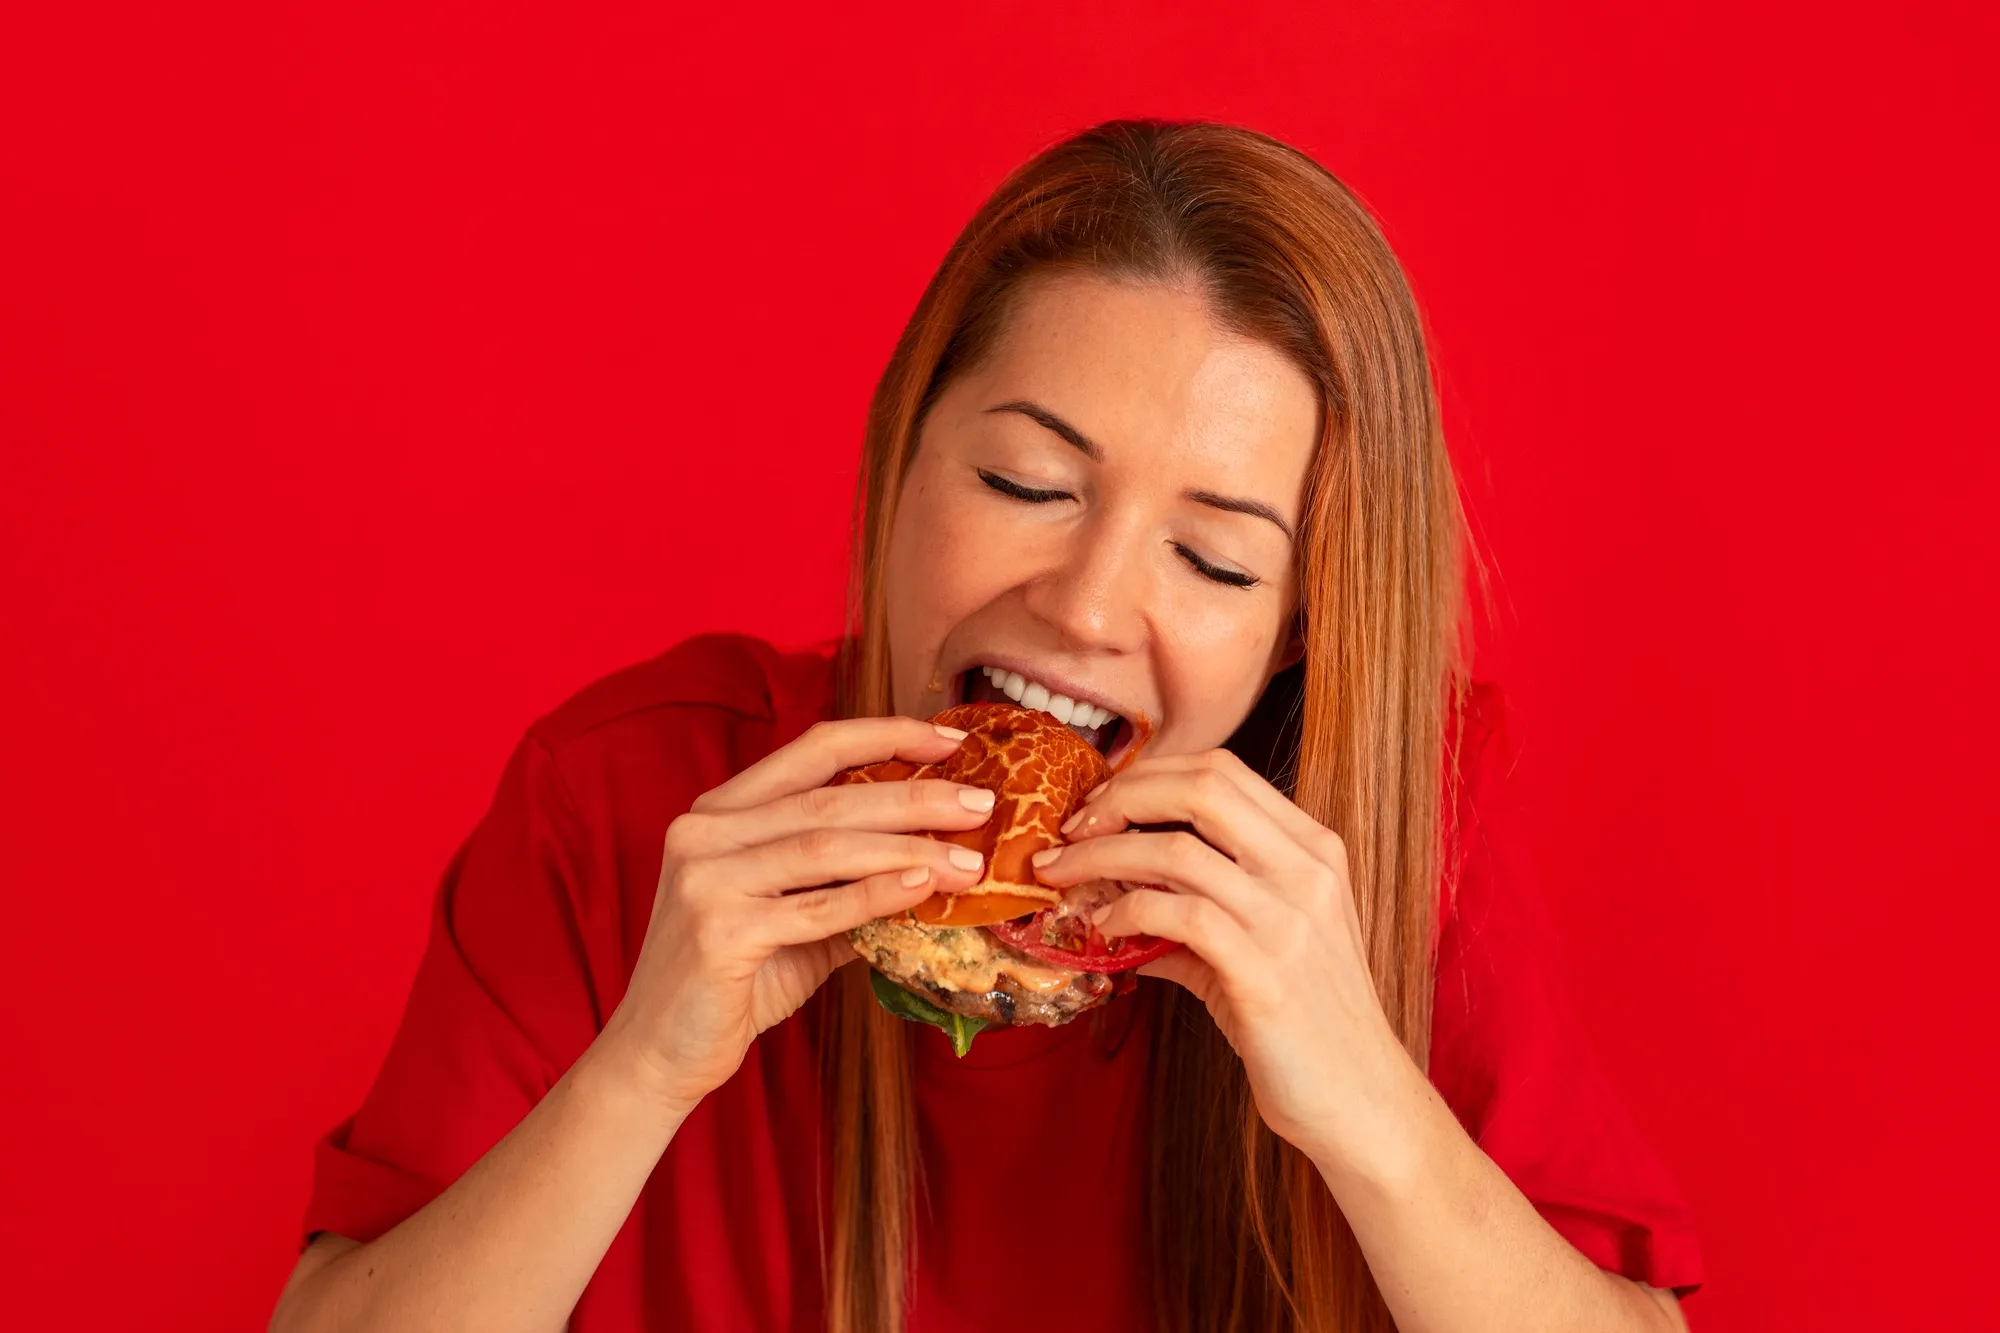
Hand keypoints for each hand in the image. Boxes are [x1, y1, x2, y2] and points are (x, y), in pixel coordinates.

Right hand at [599, 717, 993, 1116]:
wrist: (661, 1053)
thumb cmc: (734, 980)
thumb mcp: (795, 916)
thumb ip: (848, 881)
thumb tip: (940, 858)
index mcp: (721, 812)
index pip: (812, 750)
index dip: (884, 736)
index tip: (950, 741)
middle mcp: (706, 832)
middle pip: (829, 798)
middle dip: (915, 796)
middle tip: (980, 804)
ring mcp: (707, 879)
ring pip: (826, 847)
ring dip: (908, 848)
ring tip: (970, 860)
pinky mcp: (719, 932)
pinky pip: (818, 908)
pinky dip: (876, 895)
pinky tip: (922, 888)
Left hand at [1030, 749, 1428, 1169]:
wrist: (1360, 1098)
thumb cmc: (1308, 1018)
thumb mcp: (1264, 942)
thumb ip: (1198, 906)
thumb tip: (1114, 896)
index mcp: (1313, 849)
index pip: (1221, 770)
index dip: (1148, 775)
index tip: (1100, 804)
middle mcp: (1307, 871)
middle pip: (1200, 787)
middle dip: (1121, 797)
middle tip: (1072, 828)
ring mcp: (1289, 920)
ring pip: (1175, 851)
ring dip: (1100, 857)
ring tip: (1062, 876)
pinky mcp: (1265, 974)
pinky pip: (1176, 917)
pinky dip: (1125, 912)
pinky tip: (1103, 929)